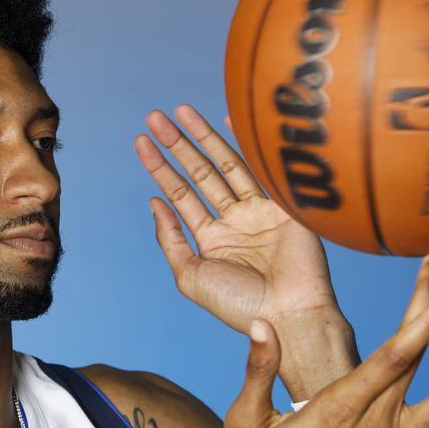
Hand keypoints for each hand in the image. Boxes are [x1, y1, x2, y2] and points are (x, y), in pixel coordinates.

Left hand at [134, 104, 341, 333]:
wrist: (287, 315)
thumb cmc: (239, 305)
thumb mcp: (190, 275)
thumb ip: (170, 239)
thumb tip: (153, 203)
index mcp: (211, 240)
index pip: (181, 195)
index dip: (160, 168)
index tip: (141, 142)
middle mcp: (234, 221)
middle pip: (200, 173)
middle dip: (177, 146)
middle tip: (154, 118)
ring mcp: (259, 211)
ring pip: (226, 165)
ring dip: (202, 137)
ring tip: (178, 112)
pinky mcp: (284, 205)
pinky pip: (261, 167)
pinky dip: (245, 142)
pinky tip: (228, 117)